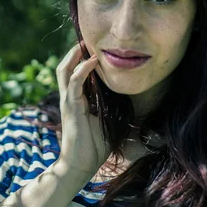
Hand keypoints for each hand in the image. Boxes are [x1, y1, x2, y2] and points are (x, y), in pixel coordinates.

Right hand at [55, 42, 110, 178]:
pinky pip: (74, 82)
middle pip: (65, 67)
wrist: (80, 166)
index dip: (81, 59)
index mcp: (77, 100)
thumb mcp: (110, 124)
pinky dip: (83, 69)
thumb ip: (117, 113)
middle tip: (88, 39)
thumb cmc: (94, 148)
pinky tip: (93, 61)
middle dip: (74, 52)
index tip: (95, 47)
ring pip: (64, 70)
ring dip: (74, 55)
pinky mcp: (70, 107)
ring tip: (86, 44)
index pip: (75, 73)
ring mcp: (68, 101)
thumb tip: (141, 112)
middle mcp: (70, 98)